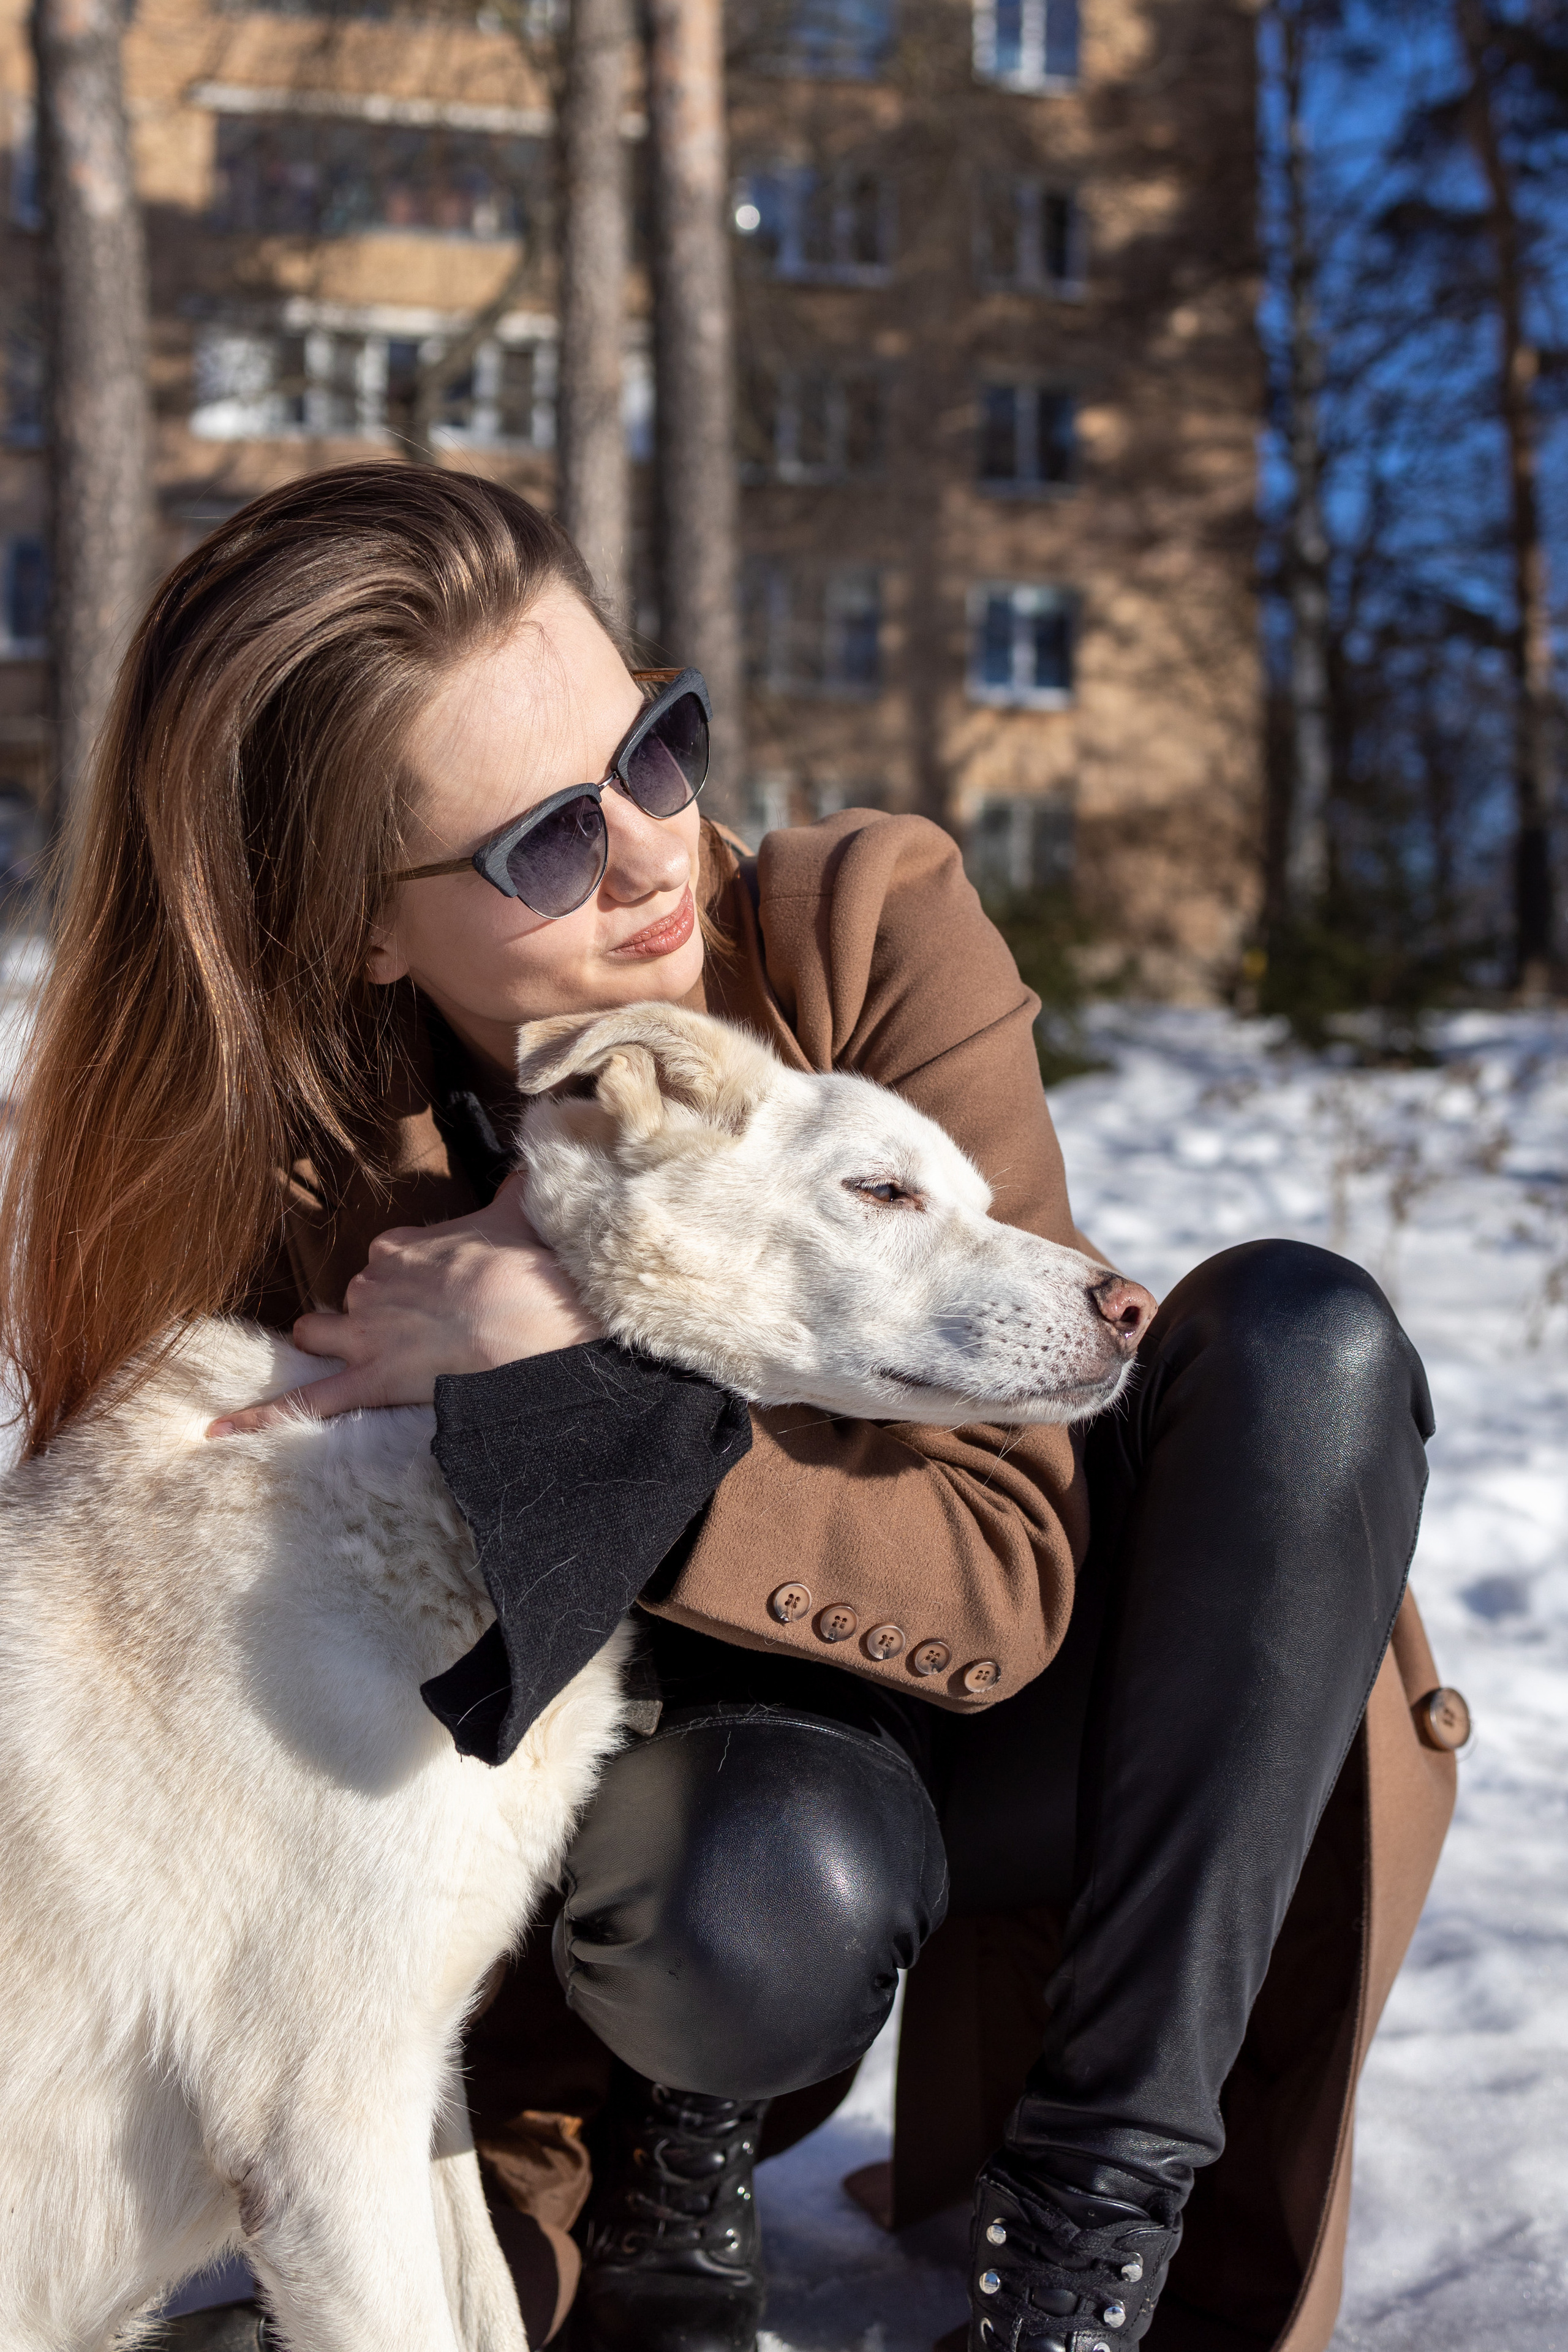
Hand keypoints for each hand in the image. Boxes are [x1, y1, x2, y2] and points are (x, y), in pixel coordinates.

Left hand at [207, 1175, 601, 1436]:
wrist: (531, 1314)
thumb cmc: (527, 1268)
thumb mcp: (517, 1216)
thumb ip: (513, 1192)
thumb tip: (525, 1169)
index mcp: (397, 1247)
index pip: (382, 1261)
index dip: (405, 1280)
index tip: (436, 1291)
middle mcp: (370, 1286)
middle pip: (350, 1301)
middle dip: (371, 1316)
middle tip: (418, 1332)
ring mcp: (365, 1335)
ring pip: (318, 1335)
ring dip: (326, 1346)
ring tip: (347, 1359)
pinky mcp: (369, 1381)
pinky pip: (305, 1404)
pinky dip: (259, 1418)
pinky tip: (217, 1431)